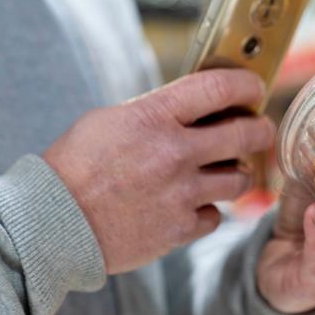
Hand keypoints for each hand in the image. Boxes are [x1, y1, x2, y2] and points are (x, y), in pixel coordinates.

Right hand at [43, 69, 274, 273]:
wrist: (52, 222)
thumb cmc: (76, 166)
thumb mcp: (111, 120)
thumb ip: (156, 112)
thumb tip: (196, 107)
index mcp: (154, 117)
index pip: (219, 87)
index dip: (248, 85)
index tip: (255, 89)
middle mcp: (174, 153)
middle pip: (247, 134)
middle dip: (261, 130)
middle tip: (260, 130)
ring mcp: (180, 193)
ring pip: (240, 179)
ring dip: (238, 173)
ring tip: (228, 171)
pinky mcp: (179, 228)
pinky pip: (216, 216)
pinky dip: (209, 211)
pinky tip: (194, 205)